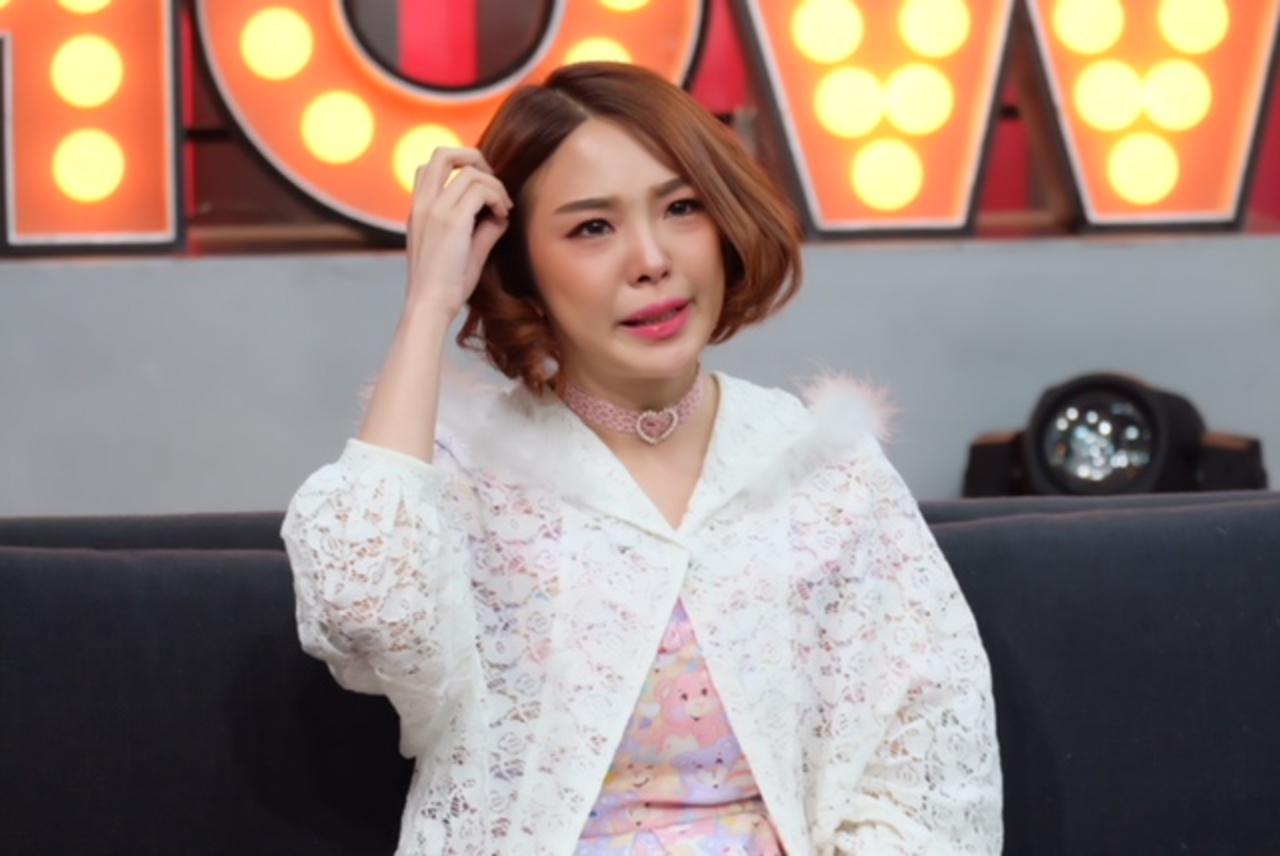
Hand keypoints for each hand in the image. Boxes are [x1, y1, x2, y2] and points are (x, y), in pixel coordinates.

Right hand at [404, 147, 513, 319]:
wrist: (430, 305)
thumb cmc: (445, 285)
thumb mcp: (463, 250)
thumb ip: (481, 228)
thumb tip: (501, 214)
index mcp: (419, 209)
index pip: (432, 166)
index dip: (461, 166)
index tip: (482, 191)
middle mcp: (423, 203)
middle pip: (443, 152)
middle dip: (475, 157)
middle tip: (494, 183)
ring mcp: (434, 209)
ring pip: (470, 171)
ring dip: (495, 186)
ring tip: (503, 209)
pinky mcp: (450, 220)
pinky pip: (480, 190)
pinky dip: (498, 198)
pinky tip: (503, 216)